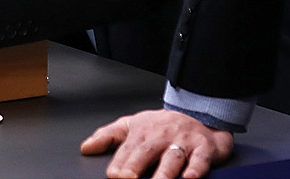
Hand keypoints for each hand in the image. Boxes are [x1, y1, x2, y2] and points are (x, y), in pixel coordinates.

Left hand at [81, 109, 233, 178]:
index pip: (128, 149)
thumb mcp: (133, 125)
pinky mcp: (203, 148)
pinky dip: (196, 169)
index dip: (120, 163)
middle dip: (136, 166)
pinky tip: (189, 178)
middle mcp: (162, 136)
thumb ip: (108, 136)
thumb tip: (86, 148)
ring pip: (173, 157)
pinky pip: (200, 159)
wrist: (199, 116)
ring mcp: (183, 141)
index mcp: (142, 132)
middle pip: (147, 152)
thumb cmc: (162, 126)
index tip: (113, 175)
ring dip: (164, 172)